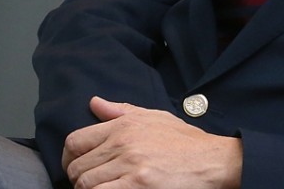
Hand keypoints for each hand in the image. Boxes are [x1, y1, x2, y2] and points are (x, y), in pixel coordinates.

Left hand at [62, 96, 241, 188]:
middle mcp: (123, 142)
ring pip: (85, 184)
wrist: (213, 161)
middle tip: (95, 182)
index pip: (75, 141)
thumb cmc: (187, 143)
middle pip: (77, 167)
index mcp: (125, 124)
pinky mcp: (136, 186)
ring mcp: (129, 165)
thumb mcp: (157, 118)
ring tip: (106, 188)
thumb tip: (95, 103)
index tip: (78, 166)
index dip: (70, 158)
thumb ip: (123, 111)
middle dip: (80, 178)